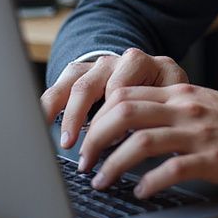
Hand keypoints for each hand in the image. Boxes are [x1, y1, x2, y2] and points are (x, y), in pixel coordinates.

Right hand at [40, 48, 187, 147]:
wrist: (155, 71)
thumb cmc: (166, 95)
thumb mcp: (174, 101)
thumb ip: (165, 116)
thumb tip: (151, 152)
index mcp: (146, 64)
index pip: (121, 90)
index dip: (116, 120)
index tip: (114, 145)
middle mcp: (119, 61)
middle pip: (94, 88)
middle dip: (89, 124)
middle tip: (87, 156)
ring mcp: (99, 65)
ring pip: (77, 85)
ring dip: (69, 116)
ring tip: (66, 143)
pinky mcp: (82, 72)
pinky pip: (61, 85)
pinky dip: (50, 104)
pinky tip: (42, 122)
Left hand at [78, 84, 217, 196]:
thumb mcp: (203, 105)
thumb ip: (171, 109)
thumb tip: (130, 124)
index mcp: (180, 93)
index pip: (125, 93)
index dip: (97, 114)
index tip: (85, 136)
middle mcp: (185, 108)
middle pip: (123, 112)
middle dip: (95, 137)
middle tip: (83, 162)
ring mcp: (199, 133)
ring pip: (141, 140)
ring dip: (113, 163)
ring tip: (101, 182)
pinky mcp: (215, 160)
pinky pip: (173, 169)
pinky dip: (150, 182)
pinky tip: (140, 193)